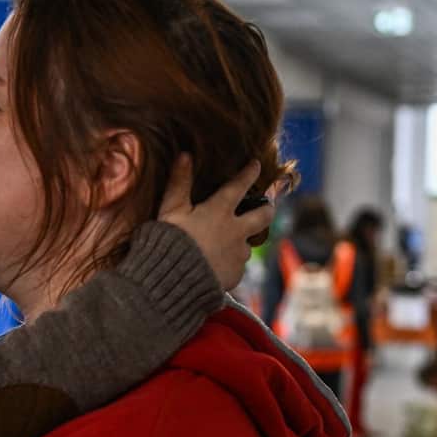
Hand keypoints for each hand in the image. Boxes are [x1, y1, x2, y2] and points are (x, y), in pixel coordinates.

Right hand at [159, 155, 275, 289]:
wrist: (174, 281)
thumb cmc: (168, 241)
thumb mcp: (171, 209)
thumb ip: (179, 183)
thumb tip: (185, 155)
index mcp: (219, 211)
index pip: (239, 186)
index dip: (249, 173)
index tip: (257, 165)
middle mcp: (235, 231)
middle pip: (263, 215)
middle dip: (268, 208)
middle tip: (268, 206)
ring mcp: (238, 255)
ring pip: (247, 244)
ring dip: (240, 241)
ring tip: (226, 245)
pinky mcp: (235, 275)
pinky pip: (236, 267)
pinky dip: (228, 264)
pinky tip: (215, 266)